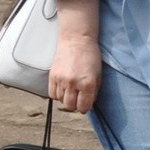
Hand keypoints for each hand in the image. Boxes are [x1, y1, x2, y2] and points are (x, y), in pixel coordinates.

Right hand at [48, 0, 103, 114]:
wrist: (76, 40)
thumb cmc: (90, 56)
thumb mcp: (98, 75)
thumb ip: (93, 91)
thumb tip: (87, 103)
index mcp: (88, 84)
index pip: (83, 106)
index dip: (84, 109)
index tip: (85, 106)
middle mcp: (73, 83)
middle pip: (70, 106)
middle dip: (74, 106)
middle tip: (77, 100)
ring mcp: (61, 79)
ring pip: (60, 100)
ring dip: (65, 99)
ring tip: (70, 92)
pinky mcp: (52, 75)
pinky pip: (51, 93)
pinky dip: (57, 95)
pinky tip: (62, 90)